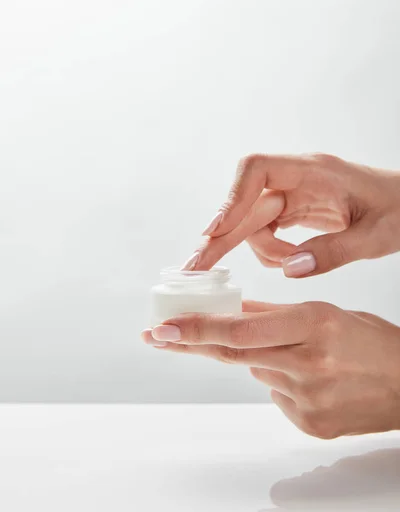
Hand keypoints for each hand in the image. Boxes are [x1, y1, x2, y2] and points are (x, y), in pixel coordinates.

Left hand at [142, 301, 399, 437]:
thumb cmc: (372, 342)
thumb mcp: (326, 311)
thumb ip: (272, 311)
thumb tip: (228, 306)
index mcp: (314, 323)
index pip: (241, 327)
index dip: (197, 327)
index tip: (163, 326)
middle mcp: (308, 362)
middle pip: (234, 352)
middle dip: (192, 341)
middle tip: (157, 335)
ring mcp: (308, 398)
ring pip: (256, 370)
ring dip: (260, 357)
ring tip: (299, 353)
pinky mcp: (309, 424)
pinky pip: (275, 394)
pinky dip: (280, 380)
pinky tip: (311, 377)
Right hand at [182, 153, 399, 276]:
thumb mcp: (377, 236)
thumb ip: (334, 252)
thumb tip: (290, 270)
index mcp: (314, 171)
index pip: (257, 170)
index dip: (231, 198)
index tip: (216, 231)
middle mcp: (297, 179)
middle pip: (245, 204)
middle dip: (221, 237)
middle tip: (194, 269)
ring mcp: (295, 195)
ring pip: (255, 222)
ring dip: (263, 249)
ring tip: (291, 263)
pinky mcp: (297, 210)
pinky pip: (269, 231)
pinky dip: (273, 250)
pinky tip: (292, 260)